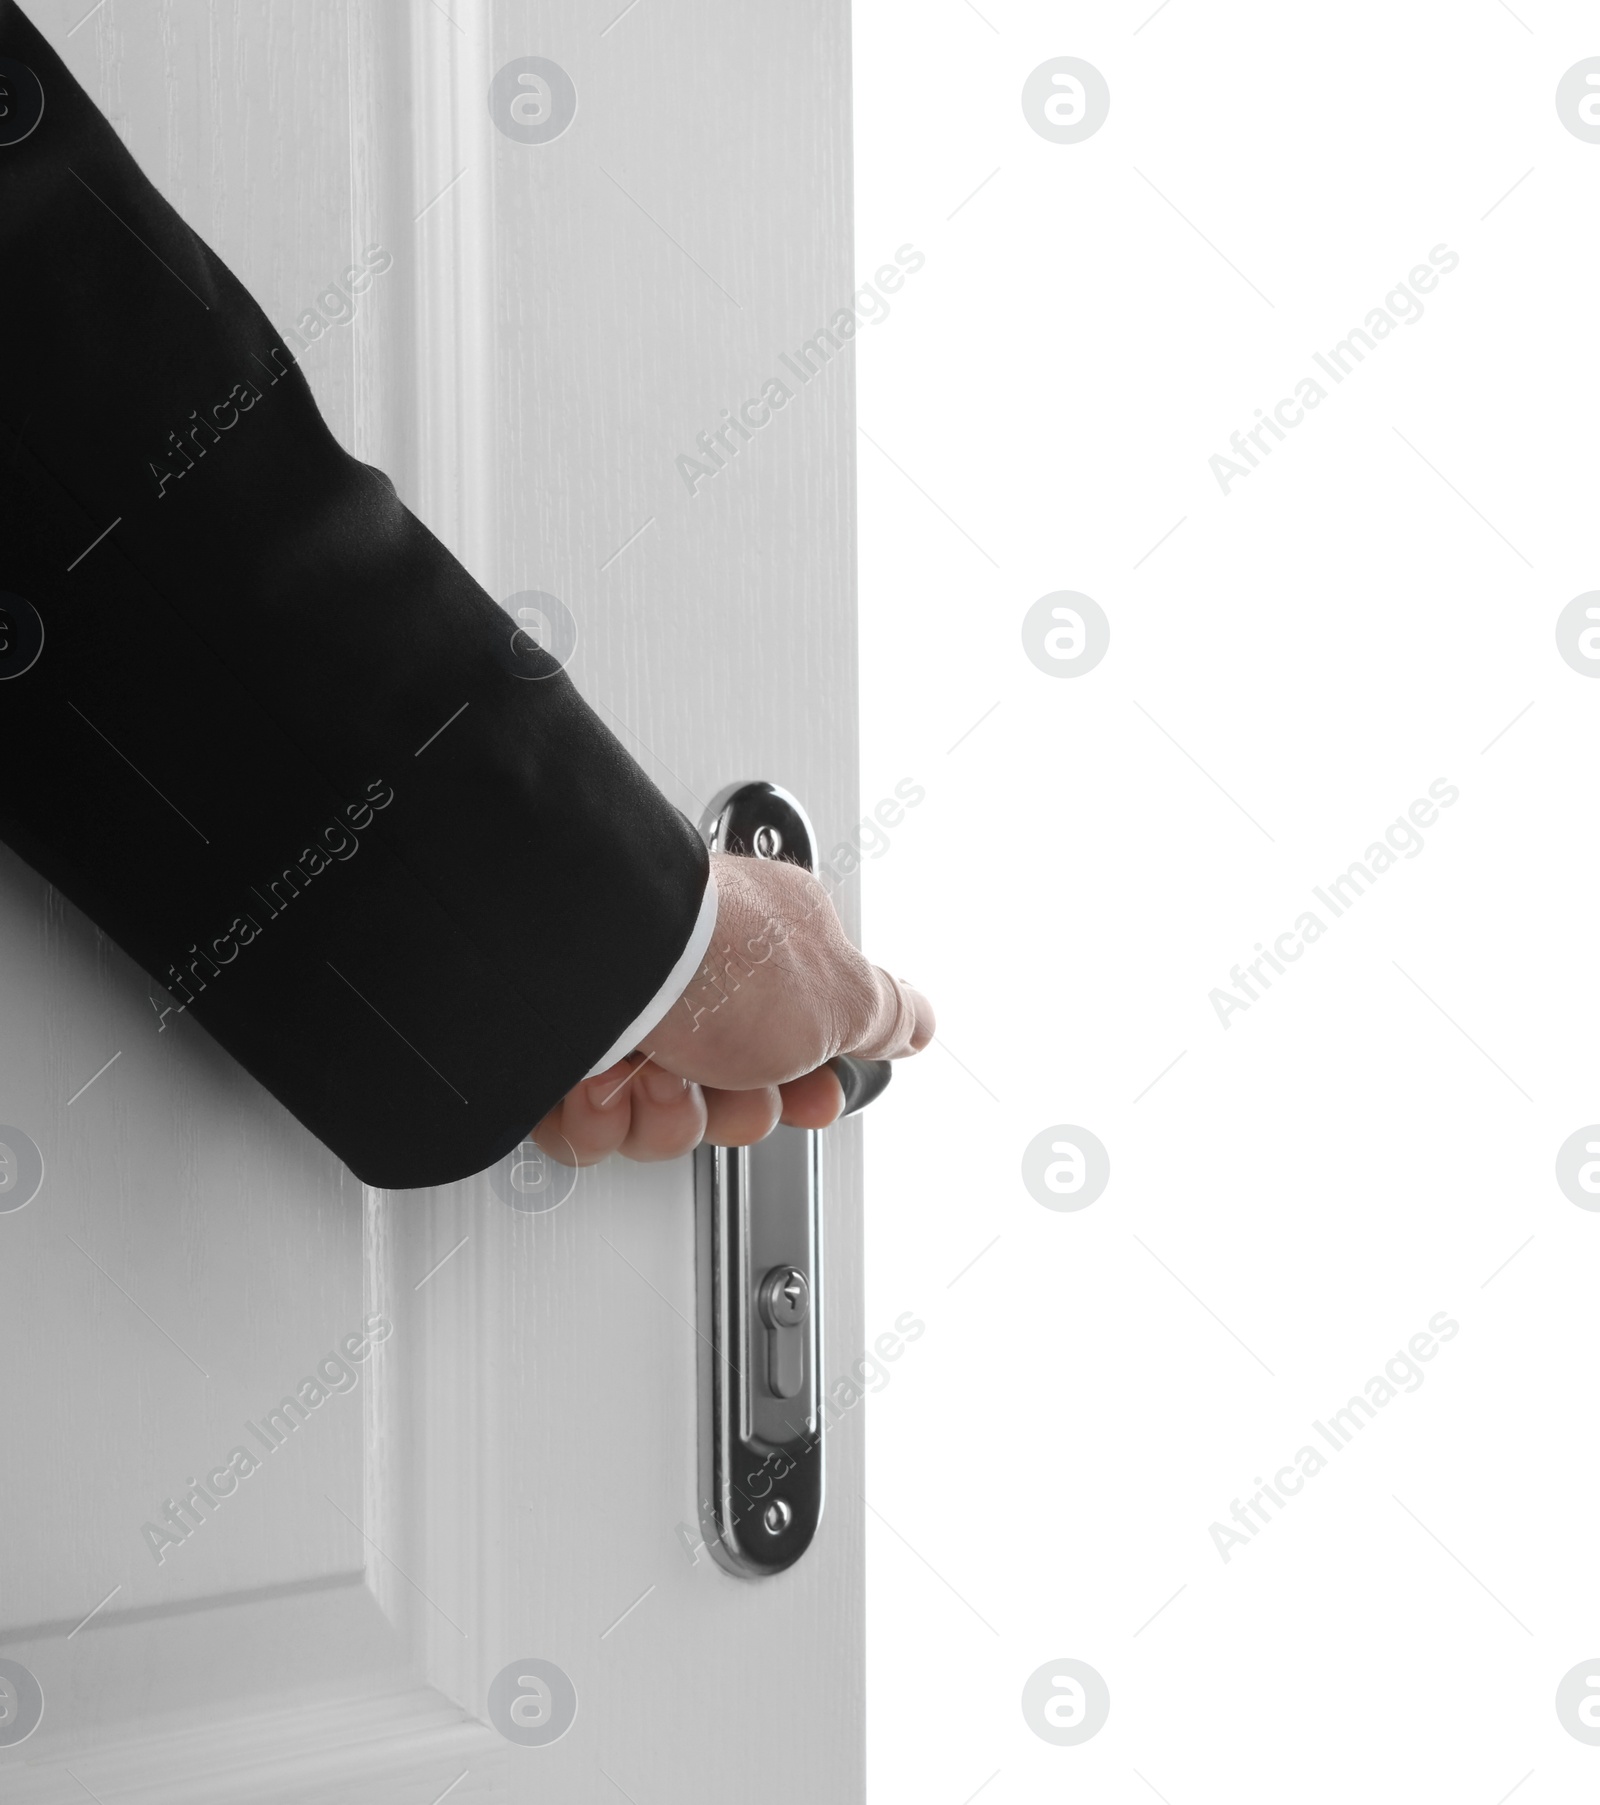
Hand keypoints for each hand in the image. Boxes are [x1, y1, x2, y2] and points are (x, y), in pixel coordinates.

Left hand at [532, 852, 933, 1164]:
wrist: (602, 959)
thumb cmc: (720, 960)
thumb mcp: (841, 996)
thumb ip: (885, 1015)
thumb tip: (919, 1021)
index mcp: (764, 956)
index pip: (793, 1046)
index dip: (800, 1088)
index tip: (807, 1097)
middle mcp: (693, 983)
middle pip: (728, 1098)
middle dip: (729, 1109)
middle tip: (724, 1079)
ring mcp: (625, 1015)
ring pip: (658, 1122)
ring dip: (663, 1115)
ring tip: (654, 1070)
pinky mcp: (564, 1051)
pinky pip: (587, 1127)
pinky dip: (596, 1118)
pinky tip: (601, 1082)